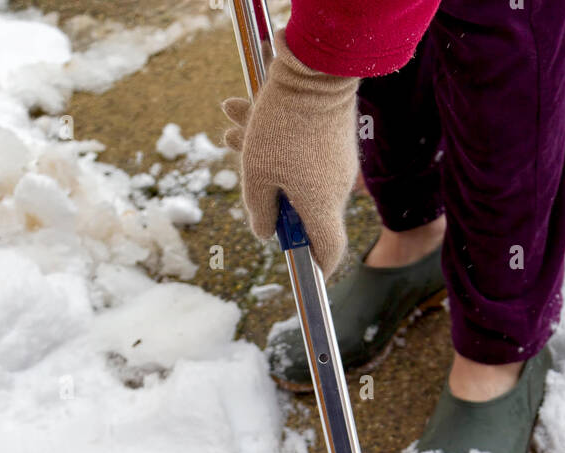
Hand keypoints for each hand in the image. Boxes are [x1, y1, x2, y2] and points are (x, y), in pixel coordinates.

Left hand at [223, 32, 358, 276]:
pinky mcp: (333, 137)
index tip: (302, 271)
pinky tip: (239, 111)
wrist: (315, 68)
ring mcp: (336, 162)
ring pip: (294, 172)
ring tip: (228, 133)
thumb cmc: (283, 126)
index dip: (315, 268)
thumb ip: (258, 208)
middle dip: (268, 196)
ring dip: (259, 156)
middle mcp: (335, 189)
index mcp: (321, 207)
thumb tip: (264, 232)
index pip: (328, 252)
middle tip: (247, 178)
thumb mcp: (256, 172)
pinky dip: (272, 137)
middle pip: (302, 209)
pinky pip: (300, 149)